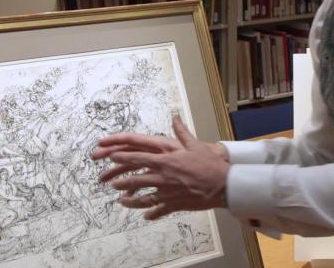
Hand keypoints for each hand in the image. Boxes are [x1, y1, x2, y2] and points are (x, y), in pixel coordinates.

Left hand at [92, 115, 230, 219]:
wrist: (223, 185)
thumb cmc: (209, 164)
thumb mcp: (195, 145)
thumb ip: (181, 132)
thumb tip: (175, 117)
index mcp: (165, 160)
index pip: (137, 157)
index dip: (122, 157)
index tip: (111, 156)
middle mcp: (163, 177)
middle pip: (134, 180)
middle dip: (120, 181)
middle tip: (111, 181)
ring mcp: (167, 192)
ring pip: (142, 198)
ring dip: (130, 200)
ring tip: (122, 201)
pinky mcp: (174, 204)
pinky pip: (158, 210)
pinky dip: (150, 213)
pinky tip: (145, 215)